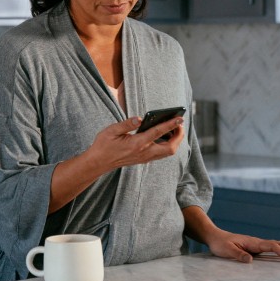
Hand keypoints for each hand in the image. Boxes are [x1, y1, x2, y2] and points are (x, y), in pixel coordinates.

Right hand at [47, 115, 183, 213]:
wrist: (99, 162)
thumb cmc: (104, 145)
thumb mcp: (112, 130)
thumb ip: (127, 123)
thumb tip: (140, 118)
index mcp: (137, 144)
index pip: (158, 132)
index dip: (170, 124)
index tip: (180, 118)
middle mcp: (144, 152)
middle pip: (170, 148)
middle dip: (178, 136)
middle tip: (179, 123)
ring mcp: (145, 157)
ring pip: (167, 152)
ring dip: (175, 141)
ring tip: (175, 128)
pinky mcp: (144, 159)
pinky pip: (161, 153)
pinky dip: (168, 145)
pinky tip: (165, 135)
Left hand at [204, 230, 279, 263]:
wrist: (214, 236)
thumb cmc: (219, 244)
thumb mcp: (226, 250)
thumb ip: (237, 254)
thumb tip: (251, 260)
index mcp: (252, 242)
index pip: (272, 246)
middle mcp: (257, 242)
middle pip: (278, 245)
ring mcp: (257, 245)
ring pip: (276, 247)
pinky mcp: (255, 248)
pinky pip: (271, 250)